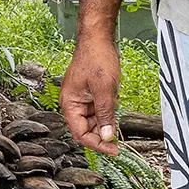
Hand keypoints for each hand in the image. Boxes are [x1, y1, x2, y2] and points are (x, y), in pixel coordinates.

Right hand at [61, 29, 121, 155]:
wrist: (98, 39)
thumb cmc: (97, 59)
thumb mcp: (104, 90)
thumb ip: (105, 115)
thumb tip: (108, 137)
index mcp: (70, 103)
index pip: (80, 134)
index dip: (96, 144)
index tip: (113, 150)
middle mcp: (73, 103)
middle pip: (85, 129)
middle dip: (101, 135)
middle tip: (118, 141)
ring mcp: (81, 98)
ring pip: (92, 121)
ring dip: (105, 124)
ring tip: (117, 117)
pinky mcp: (90, 94)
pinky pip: (97, 110)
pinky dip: (106, 113)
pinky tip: (115, 106)